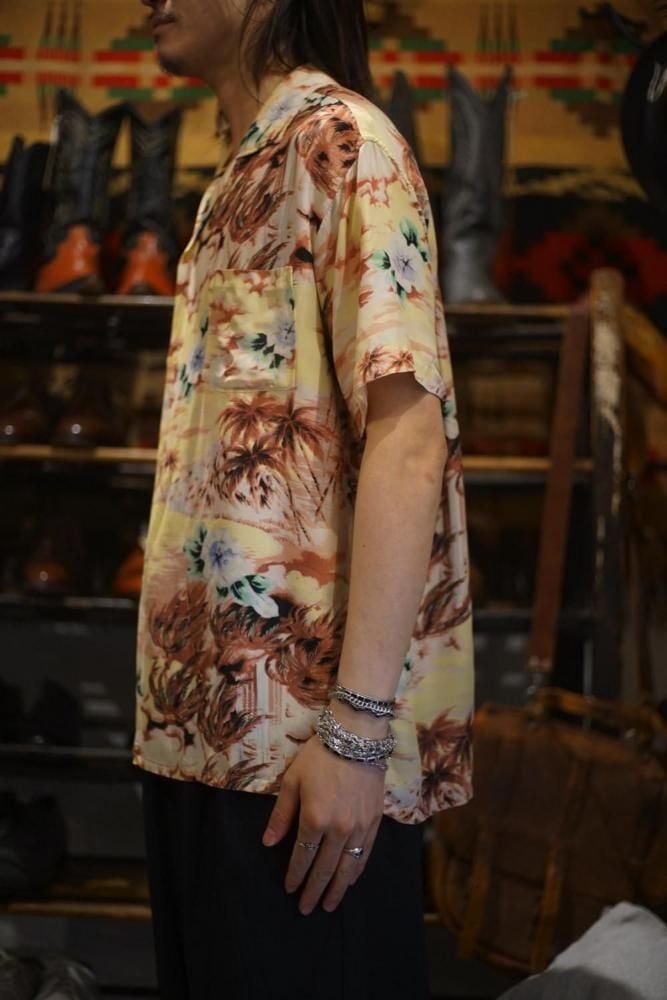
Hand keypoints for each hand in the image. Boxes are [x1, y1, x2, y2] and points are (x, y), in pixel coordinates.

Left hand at [262, 733, 385, 914]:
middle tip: (307, 909)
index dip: (295, 875)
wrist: (357, 737)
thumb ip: (281, 815)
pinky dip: (357, 870)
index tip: (289, 889)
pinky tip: (351, 880)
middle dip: (314, 890)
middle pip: (325, 868)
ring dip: (338, 889)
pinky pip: (366, 853)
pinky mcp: (374, 820)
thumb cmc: (319, 756)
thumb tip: (268, 843)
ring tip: (330, 905)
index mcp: (314, 819)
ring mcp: (359, 826)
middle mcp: (338, 829)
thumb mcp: (292, 781)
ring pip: (348, 867)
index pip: (303, 856)